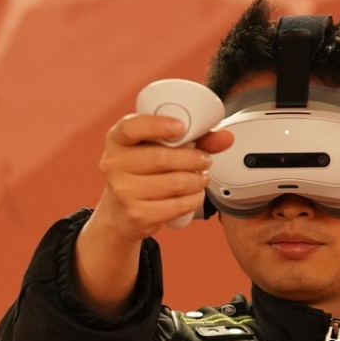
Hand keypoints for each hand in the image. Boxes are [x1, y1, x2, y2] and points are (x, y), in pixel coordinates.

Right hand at [90, 113, 234, 242]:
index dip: (157, 126)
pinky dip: (194, 199)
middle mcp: (114, 164)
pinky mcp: (136, 214)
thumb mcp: (157, 148)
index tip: (181, 128)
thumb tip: (225, 138)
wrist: (121, 211)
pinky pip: (177, 205)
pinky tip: (194, 194)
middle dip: (194, 159)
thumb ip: (191, 138)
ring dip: (198, 180)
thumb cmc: (142, 172)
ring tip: (201, 178)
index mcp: (117, 140)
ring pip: (175, 183)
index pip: (131, 128)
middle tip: (205, 160)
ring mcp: (123, 191)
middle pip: (162, 158)